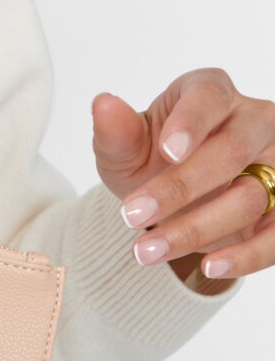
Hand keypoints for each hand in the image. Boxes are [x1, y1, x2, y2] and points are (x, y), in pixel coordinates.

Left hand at [91, 67, 274, 278]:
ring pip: (250, 197)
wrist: (171, 198)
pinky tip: (211, 267)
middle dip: (178, 189)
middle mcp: (253, 122)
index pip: (208, 98)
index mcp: (211, 93)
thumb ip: (116, 133)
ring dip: (195, 230)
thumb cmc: (150, 161)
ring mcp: (274, 164)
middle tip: (130, 216)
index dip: (191, 123)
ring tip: (146, 252)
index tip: (168, 151)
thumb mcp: (125, 151)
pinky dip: (247, 255)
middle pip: (230, 152)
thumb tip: (102, 104)